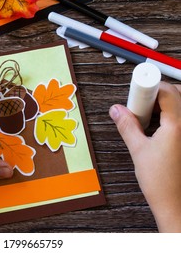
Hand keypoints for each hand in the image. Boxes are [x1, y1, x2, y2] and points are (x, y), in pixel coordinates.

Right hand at [109, 82, 180, 231]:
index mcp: (178, 126)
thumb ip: (127, 126)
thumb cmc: (161, 182)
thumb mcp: (138, 150)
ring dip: (164, 106)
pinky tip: (156, 130)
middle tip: (141, 105)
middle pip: (178, 95)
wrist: (175, 204)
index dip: (151, 87)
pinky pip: (180, 120)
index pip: (168, 91)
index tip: (138, 92)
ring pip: (180, 107)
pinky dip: (169, 118)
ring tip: (147, 119)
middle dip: (158, 94)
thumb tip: (117, 110)